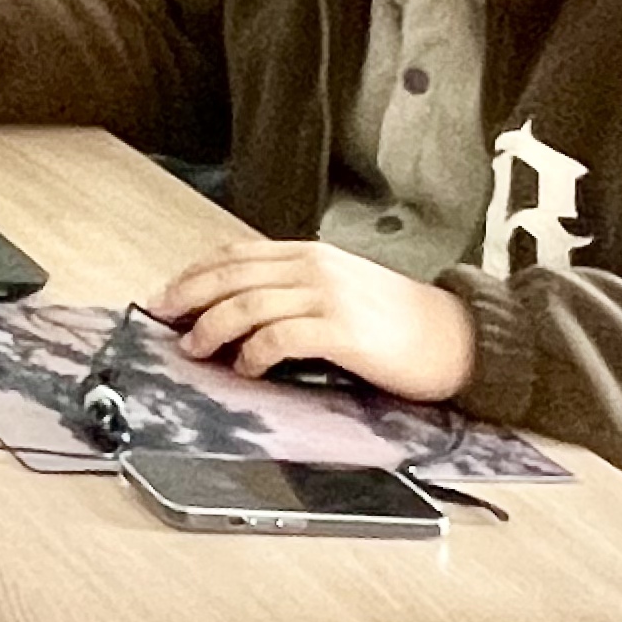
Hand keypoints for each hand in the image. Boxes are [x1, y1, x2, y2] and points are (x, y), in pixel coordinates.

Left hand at [150, 238, 478, 405]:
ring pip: (247, 304)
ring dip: (212, 327)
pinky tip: (244, 368)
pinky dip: (254, 352)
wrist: (461, 338)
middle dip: (186, 295)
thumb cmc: (400, 321)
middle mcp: (314, 267)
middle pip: (230, 275)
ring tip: (194, 348)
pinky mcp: (344, 331)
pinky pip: (282, 337)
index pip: (234, 255)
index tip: (165, 294)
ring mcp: (329, 297)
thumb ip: (296, 287)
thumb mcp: (341, 288)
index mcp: (309, 253)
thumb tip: (241, 305)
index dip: (193, 273)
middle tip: (160, 318)